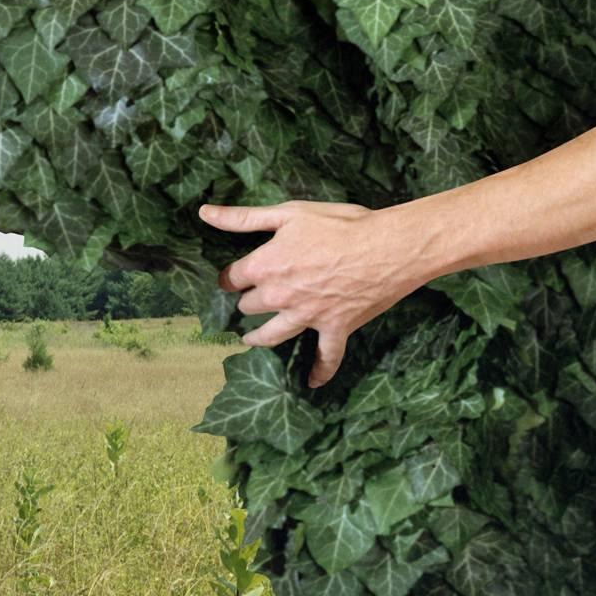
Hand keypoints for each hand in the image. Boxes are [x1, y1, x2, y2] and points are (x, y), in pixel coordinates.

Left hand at [198, 198, 432, 389]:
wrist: (390, 247)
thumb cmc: (340, 224)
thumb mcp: (289, 213)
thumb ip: (243, 217)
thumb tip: (205, 214)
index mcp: (265, 267)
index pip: (232, 278)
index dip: (230, 277)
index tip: (231, 278)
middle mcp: (280, 297)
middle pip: (249, 307)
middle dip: (247, 303)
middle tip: (247, 302)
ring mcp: (307, 317)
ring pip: (272, 335)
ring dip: (258, 339)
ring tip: (249, 340)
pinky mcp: (335, 329)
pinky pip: (326, 358)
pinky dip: (320, 371)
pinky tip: (311, 383)